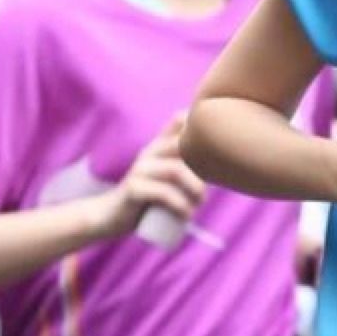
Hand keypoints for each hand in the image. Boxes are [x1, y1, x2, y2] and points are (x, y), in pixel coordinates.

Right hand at [99, 116, 207, 239]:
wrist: (111, 216)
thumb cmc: (148, 199)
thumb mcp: (166, 180)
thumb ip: (187, 168)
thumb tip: (225, 168)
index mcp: (159, 147)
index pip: (178, 121)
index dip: (197, 119)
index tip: (217, 135)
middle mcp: (149, 153)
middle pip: (183, 145)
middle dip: (203, 165)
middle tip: (209, 187)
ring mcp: (140, 169)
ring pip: (175, 170)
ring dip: (195, 189)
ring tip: (199, 204)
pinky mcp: (133, 189)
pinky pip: (162, 193)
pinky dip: (180, 205)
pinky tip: (187, 215)